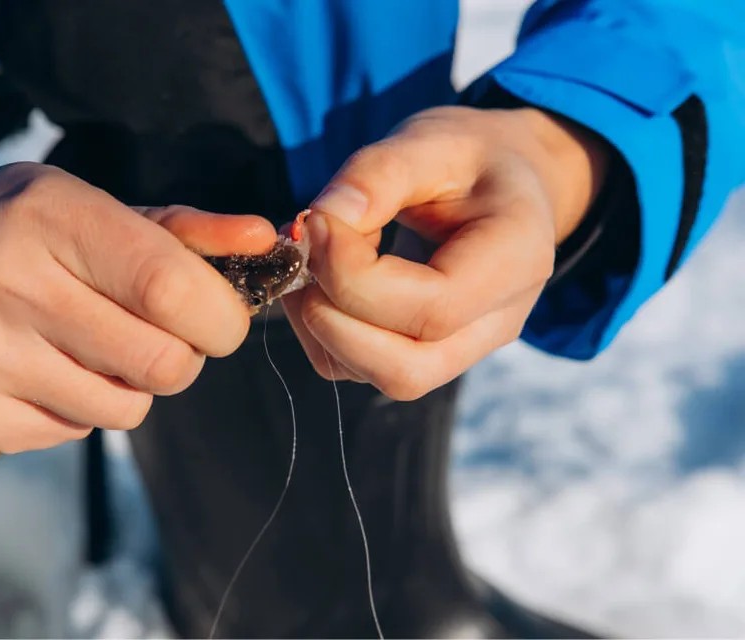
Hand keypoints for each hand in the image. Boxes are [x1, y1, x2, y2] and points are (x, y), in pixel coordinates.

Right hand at [0, 163, 275, 451]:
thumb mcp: (77, 203)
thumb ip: (181, 227)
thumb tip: (266, 240)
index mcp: (52, 220)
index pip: (174, 290)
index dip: (221, 317)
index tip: (219, 319)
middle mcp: (12, 288)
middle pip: (165, 363)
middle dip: (183, 357)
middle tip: (156, 334)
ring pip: (126, 409)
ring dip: (132, 386)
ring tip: (93, 349)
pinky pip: (74, 434)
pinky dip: (80, 408)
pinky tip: (44, 370)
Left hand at [282, 105, 609, 399]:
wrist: (502, 183)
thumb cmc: (472, 158)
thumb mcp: (433, 139)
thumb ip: (378, 174)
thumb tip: (322, 221)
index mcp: (515, 262)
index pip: (433, 308)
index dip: (355, 276)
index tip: (318, 222)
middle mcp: (495, 323)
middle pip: (407, 370)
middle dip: (333, 318)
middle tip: (305, 249)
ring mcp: (460, 349)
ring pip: (375, 376)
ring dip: (320, 323)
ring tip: (315, 253)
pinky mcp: (420, 353)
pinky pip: (356, 367)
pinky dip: (319, 327)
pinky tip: (322, 273)